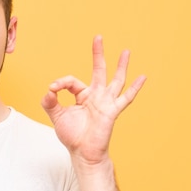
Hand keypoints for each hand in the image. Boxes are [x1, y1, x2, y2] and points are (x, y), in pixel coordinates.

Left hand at [41, 36, 145, 166]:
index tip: (52, 89)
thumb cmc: (72, 136)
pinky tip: (142, 77)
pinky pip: (126, 98)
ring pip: (115, 80)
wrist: (83, 153)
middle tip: (98, 37)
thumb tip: (48, 90)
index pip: (71, 82)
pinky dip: (134, 88)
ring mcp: (106, 102)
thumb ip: (50, 103)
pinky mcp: (112, 111)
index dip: (60, 83)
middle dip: (98, 54)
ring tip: (126, 51)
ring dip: (120, 65)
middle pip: (98, 70)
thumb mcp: (57, 116)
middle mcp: (96, 96)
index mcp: (82, 96)